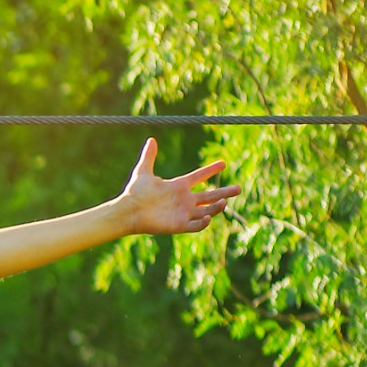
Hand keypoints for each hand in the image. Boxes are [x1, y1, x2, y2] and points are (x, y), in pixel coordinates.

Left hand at [113, 136, 238, 237]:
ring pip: (207, 211)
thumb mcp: (143, 172)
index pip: (199, 177)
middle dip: (224, 192)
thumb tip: (151, 140)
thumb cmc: (134, 193)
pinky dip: (203, 222)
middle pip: (209, 196)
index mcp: (178, 186)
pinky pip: (196, 226)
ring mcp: (183, 213)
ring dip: (217, 207)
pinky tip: (208, 217)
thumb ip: (149, 157)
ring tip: (224, 201)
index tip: (223, 163)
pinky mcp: (179, 225)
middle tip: (238, 188)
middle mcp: (184, 200)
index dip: (210, 170)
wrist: (127, 211)